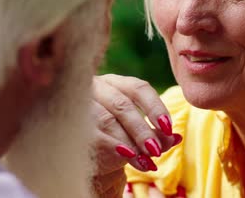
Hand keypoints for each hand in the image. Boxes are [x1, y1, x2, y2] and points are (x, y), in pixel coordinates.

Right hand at [90, 74, 181, 196]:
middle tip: (157, 151)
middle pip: (122, 105)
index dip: (155, 107)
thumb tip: (175, 138)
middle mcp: (96, 88)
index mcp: (116, 83)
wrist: (83, 152)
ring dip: (128, 142)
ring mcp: (79, 105)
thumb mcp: (138, 133)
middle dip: (142, 130)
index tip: (169, 128)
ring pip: (106, 120)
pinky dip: (112, 148)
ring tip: (144, 162)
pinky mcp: (70, 124)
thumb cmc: (114, 136)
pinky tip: (126, 158)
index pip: (138, 88)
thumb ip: (156, 134)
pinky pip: (92, 135)